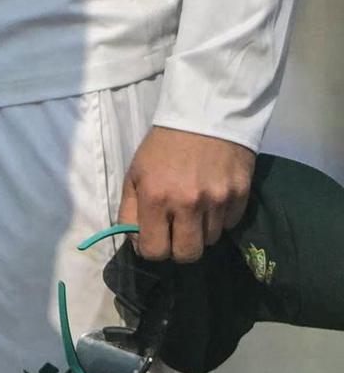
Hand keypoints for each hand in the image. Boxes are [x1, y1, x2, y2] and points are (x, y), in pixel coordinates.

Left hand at [119, 125, 256, 261]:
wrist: (205, 117)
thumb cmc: (163, 147)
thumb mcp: (134, 174)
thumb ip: (130, 211)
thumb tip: (136, 243)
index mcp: (155, 197)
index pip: (154, 250)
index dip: (152, 250)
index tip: (154, 240)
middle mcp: (187, 203)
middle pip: (187, 255)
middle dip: (179, 249)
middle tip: (176, 234)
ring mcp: (217, 201)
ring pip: (210, 241)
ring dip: (200, 231)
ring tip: (194, 209)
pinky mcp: (241, 196)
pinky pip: (229, 225)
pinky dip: (219, 219)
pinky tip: (212, 199)